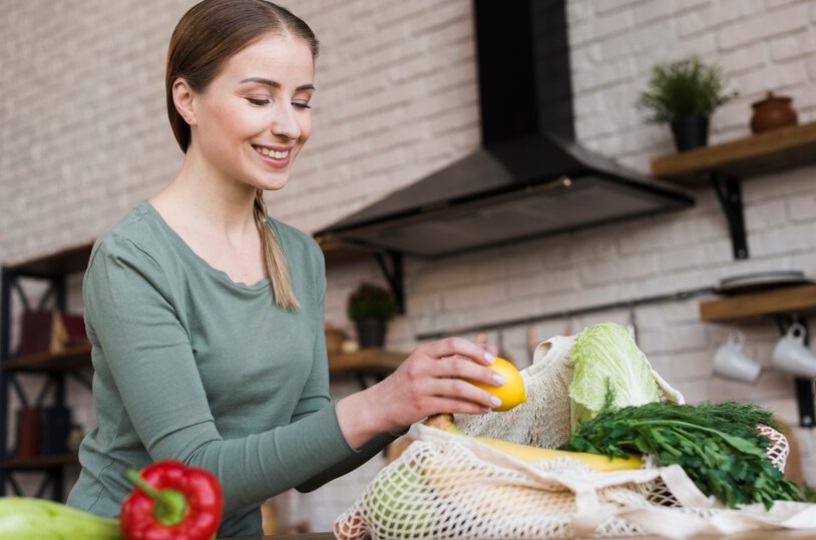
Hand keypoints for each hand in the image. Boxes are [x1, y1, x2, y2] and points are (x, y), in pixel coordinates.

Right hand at [336, 337, 501, 447]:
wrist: (378, 406)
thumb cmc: (408, 385)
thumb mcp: (423, 367)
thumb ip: (451, 360)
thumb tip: (491, 352)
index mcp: (422, 353)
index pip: (452, 344)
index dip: (474, 350)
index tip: (492, 358)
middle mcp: (420, 367)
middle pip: (458, 366)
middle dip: (483, 373)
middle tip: (501, 381)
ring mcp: (420, 386)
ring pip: (458, 388)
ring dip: (481, 395)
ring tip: (496, 401)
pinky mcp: (421, 406)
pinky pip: (452, 406)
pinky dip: (470, 408)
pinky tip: (482, 411)